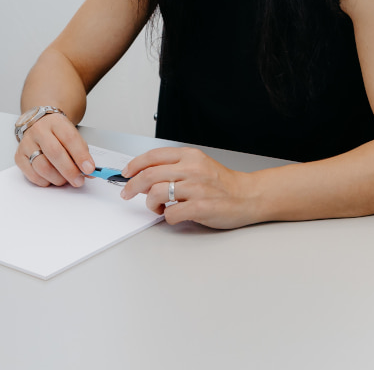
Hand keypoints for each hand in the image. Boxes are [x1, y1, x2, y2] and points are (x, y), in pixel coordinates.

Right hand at [15, 114, 94, 187]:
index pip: (69, 138)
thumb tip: (89, 172)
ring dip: (58, 178)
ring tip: (65, 179)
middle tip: (78, 180)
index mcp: (56, 122)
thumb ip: (82, 153)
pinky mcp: (19, 156)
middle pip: (54, 153)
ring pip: (42, 167)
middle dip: (69, 170)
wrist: (39, 125)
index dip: (80, 156)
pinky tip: (52, 178)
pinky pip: (32, 175)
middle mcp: (39, 130)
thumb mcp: (72, 135)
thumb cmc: (57, 133)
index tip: (89, 169)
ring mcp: (27, 143)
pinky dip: (45, 181)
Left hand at [120, 147, 257, 229]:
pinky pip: (171, 213)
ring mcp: (196, 188)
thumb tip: (145, 178)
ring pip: (156, 193)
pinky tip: (172, 215)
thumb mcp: (197, 165)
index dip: (134, 165)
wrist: (248, 196)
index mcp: (189, 156)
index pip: (152, 156)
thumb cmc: (221, 183)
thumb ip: (173, 168)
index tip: (126, 173)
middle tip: (127, 193)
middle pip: (149, 175)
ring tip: (157, 207)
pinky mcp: (201, 207)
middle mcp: (191, 169)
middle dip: (132, 186)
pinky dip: (166, 216)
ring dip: (150, 203)